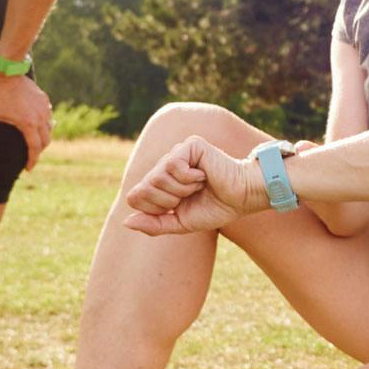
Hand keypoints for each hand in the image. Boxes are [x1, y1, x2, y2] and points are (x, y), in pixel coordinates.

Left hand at [0, 72, 51, 170]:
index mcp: (28, 125)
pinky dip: (44, 120)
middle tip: (32, 155)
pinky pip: (48, 113)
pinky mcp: (43, 98)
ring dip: (43, 135)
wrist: (7, 70)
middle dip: (39, 150)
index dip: (32, 160)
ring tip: (36, 139)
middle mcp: (40, 118)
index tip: (28, 168)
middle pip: (46, 140)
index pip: (34, 148)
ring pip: (49, 126)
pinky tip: (37, 120)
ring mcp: (44, 107)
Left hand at [122, 136, 264, 235]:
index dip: (155, 208)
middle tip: (190, 195)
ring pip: (158, 176)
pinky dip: (189, 178)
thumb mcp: (180, 223)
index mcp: (160, 181)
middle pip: (144, 187)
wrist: (242, 198)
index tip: (179, 206)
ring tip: (198, 185)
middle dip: (168, 200)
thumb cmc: (215, 208)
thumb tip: (125, 222)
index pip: (135, 197)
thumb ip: (154, 224)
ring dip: (181, 189)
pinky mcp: (190, 145)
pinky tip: (203, 175)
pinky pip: (173, 165)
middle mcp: (165, 164)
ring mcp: (177, 152)